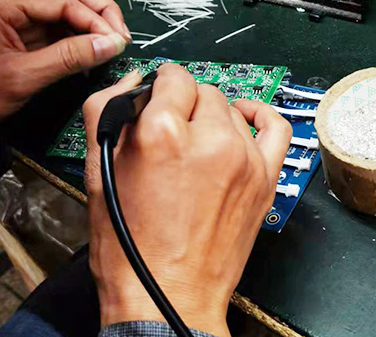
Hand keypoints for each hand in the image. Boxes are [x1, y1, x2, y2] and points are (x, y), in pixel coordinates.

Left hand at [0, 0, 130, 122]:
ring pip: (66, 7)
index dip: (95, 21)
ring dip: (92, 23)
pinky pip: (60, 28)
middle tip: (118, 36)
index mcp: (2, 6)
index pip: (63, 0)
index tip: (116, 42)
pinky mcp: (24, 36)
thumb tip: (109, 44)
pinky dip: (80, 38)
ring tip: (110, 43)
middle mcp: (10, 5)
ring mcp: (18, 19)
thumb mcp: (24, 77)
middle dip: (98, 12)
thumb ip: (69, 58)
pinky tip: (92, 53)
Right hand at [83, 64, 291, 336]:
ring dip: (212, 117)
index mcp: (162, 134)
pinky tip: (244, 120)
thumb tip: (129, 82)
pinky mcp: (265, 178)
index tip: (156, 96)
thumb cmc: (132, 247)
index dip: (159, 86)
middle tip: (170, 131)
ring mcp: (244, 159)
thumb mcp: (99, 173)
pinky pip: (275, 128)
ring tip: (196, 142)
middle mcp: (210, 140)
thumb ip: (108, 112)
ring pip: (230, 109)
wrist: (167, 296)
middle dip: (183, 103)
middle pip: (202, 92)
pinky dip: (260, 116)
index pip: (171, 78)